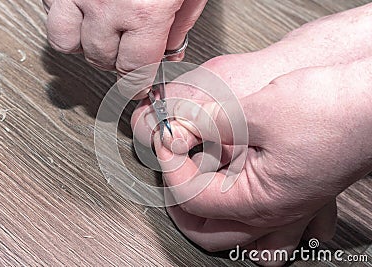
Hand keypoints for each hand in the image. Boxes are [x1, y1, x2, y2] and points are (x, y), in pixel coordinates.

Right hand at [42, 0, 206, 97]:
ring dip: (85, 45)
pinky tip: (84, 11)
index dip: (138, 82)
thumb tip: (170, 51)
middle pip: (101, 60)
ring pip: (66, 43)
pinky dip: (66, 19)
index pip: (134, 70)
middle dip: (117, 62)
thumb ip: (181, 25)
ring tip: (102, 35)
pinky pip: (52, 13)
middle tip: (128, 52)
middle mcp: (105, 6)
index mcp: (144, 13)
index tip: (139, 85)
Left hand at [153, 59, 371, 265]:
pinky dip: (254, 229)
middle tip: (171, 172)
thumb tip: (177, 130)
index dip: (171, 165)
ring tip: (200, 197)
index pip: (192, 197)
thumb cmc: (333, 108)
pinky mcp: (301, 196)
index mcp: (258, 200)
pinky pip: (276, 233)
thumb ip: (209, 124)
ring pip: (243, 245)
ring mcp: (290, 210)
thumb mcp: (257, 109)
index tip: (167, 139)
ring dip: (215, 224)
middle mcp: (275, 213)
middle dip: (181, 201)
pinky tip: (246, 205)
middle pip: (209, 232)